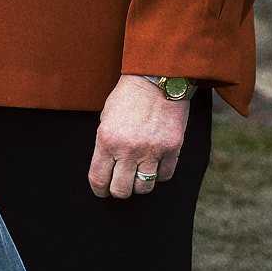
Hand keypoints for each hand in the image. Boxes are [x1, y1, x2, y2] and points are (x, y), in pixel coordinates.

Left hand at [88, 76, 190, 199]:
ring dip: (139, 184)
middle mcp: (129, 149)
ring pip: (144, 187)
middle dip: (119, 190)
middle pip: (122, 190)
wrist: (156, 79)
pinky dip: (159, 174)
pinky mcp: (172, 148)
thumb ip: (106, 145)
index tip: (102, 191)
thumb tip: (106, 170)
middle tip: (120, 184)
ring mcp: (152, 150)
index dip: (99, 190)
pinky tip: (155, 164)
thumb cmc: (127, 97)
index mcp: (107, 140)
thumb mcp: (106, 119)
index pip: (99, 179)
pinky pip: (165, 176)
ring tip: (138, 174)